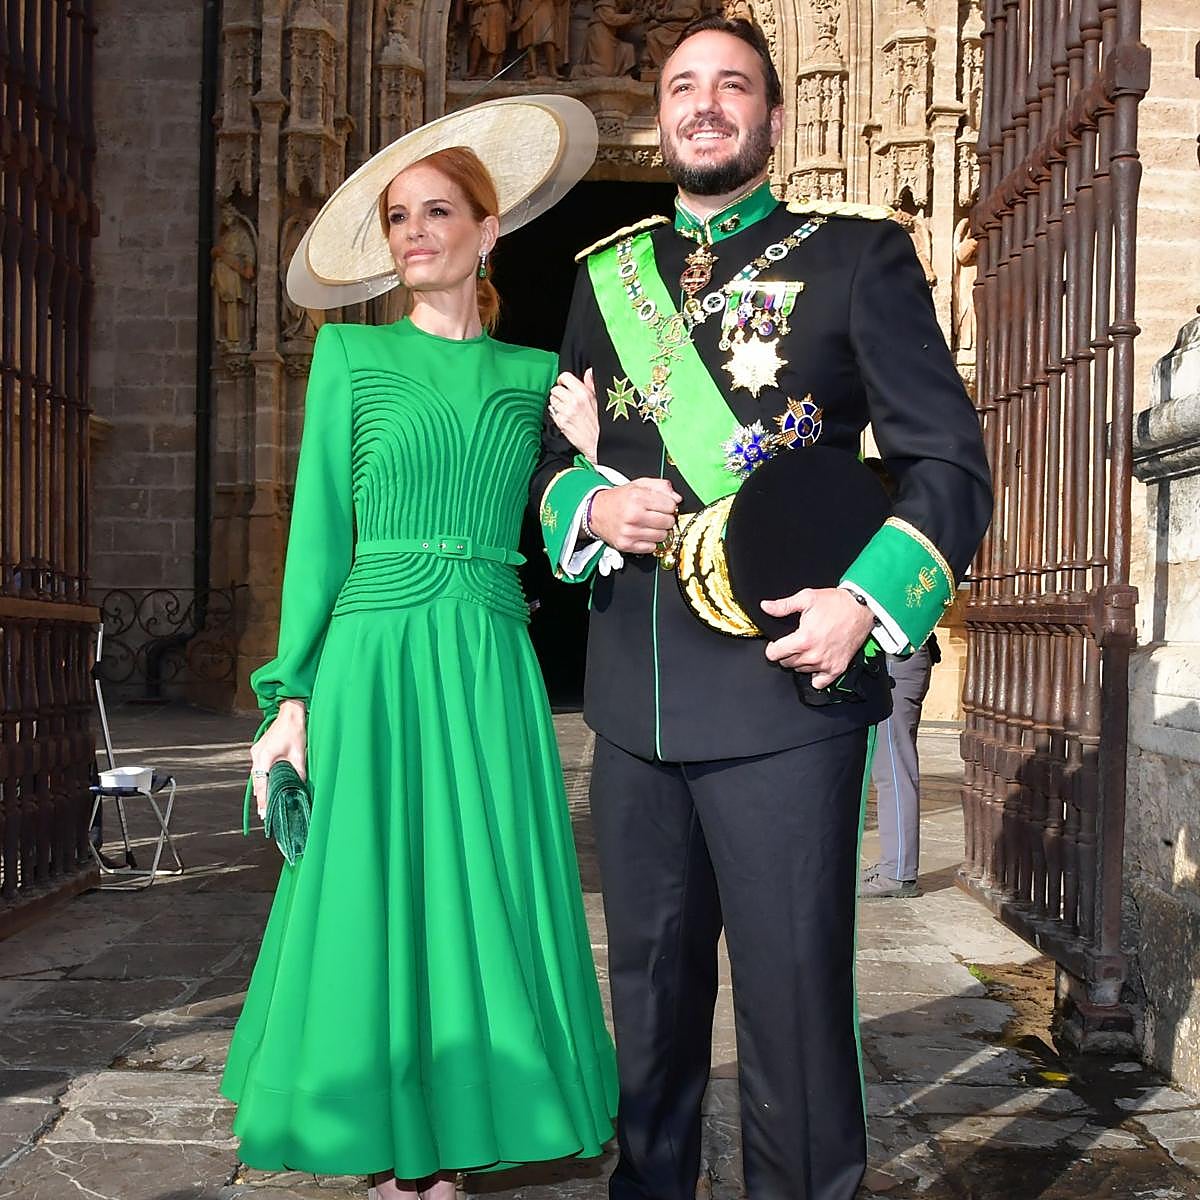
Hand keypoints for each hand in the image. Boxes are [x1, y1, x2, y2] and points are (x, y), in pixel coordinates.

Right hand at [249, 698, 306, 819]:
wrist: (290, 712)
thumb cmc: (295, 730)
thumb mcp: (299, 753)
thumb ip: (298, 771)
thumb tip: (299, 786)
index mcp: (264, 757)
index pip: (261, 784)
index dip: (263, 800)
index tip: (263, 813)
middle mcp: (257, 756)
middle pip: (257, 782)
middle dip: (261, 798)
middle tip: (264, 815)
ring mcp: (256, 752)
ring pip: (257, 776)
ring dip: (261, 789)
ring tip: (265, 805)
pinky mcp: (259, 750)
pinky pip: (259, 768)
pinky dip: (262, 779)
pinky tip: (267, 786)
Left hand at [549, 368, 598, 462]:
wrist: (598, 443)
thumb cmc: (601, 423)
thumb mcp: (600, 400)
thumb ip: (591, 384)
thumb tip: (589, 372)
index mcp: (584, 393)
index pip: (565, 377)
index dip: (563, 380)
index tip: (564, 384)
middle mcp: (574, 401)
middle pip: (555, 389)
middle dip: (559, 393)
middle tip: (565, 399)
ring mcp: (566, 412)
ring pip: (552, 400)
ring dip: (557, 403)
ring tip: (566, 409)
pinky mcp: (561, 423)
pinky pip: (552, 413)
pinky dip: (556, 414)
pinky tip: (565, 418)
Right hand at [588, 477, 681, 553]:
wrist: (595, 512)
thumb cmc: (618, 499)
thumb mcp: (639, 484)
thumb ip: (660, 486)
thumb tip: (677, 498)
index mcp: (637, 497)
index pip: (670, 506)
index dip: (670, 506)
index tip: (665, 506)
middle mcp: (633, 515)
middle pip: (668, 522)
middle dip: (666, 519)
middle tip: (658, 516)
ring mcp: (629, 532)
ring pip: (662, 536)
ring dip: (659, 531)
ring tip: (650, 525)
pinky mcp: (626, 545)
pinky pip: (651, 547)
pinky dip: (650, 542)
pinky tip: (643, 533)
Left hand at [761, 588, 876, 688]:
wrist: (861, 609)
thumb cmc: (835, 603)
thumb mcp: (806, 598)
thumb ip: (783, 606)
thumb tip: (765, 607)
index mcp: (803, 639)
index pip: (774, 654)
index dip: (772, 648)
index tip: (777, 644)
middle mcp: (813, 655)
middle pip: (786, 663)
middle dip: (786, 653)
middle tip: (794, 642)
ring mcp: (826, 664)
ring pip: (801, 670)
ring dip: (800, 662)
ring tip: (808, 647)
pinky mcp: (837, 668)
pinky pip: (819, 682)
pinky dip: (815, 675)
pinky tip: (816, 663)